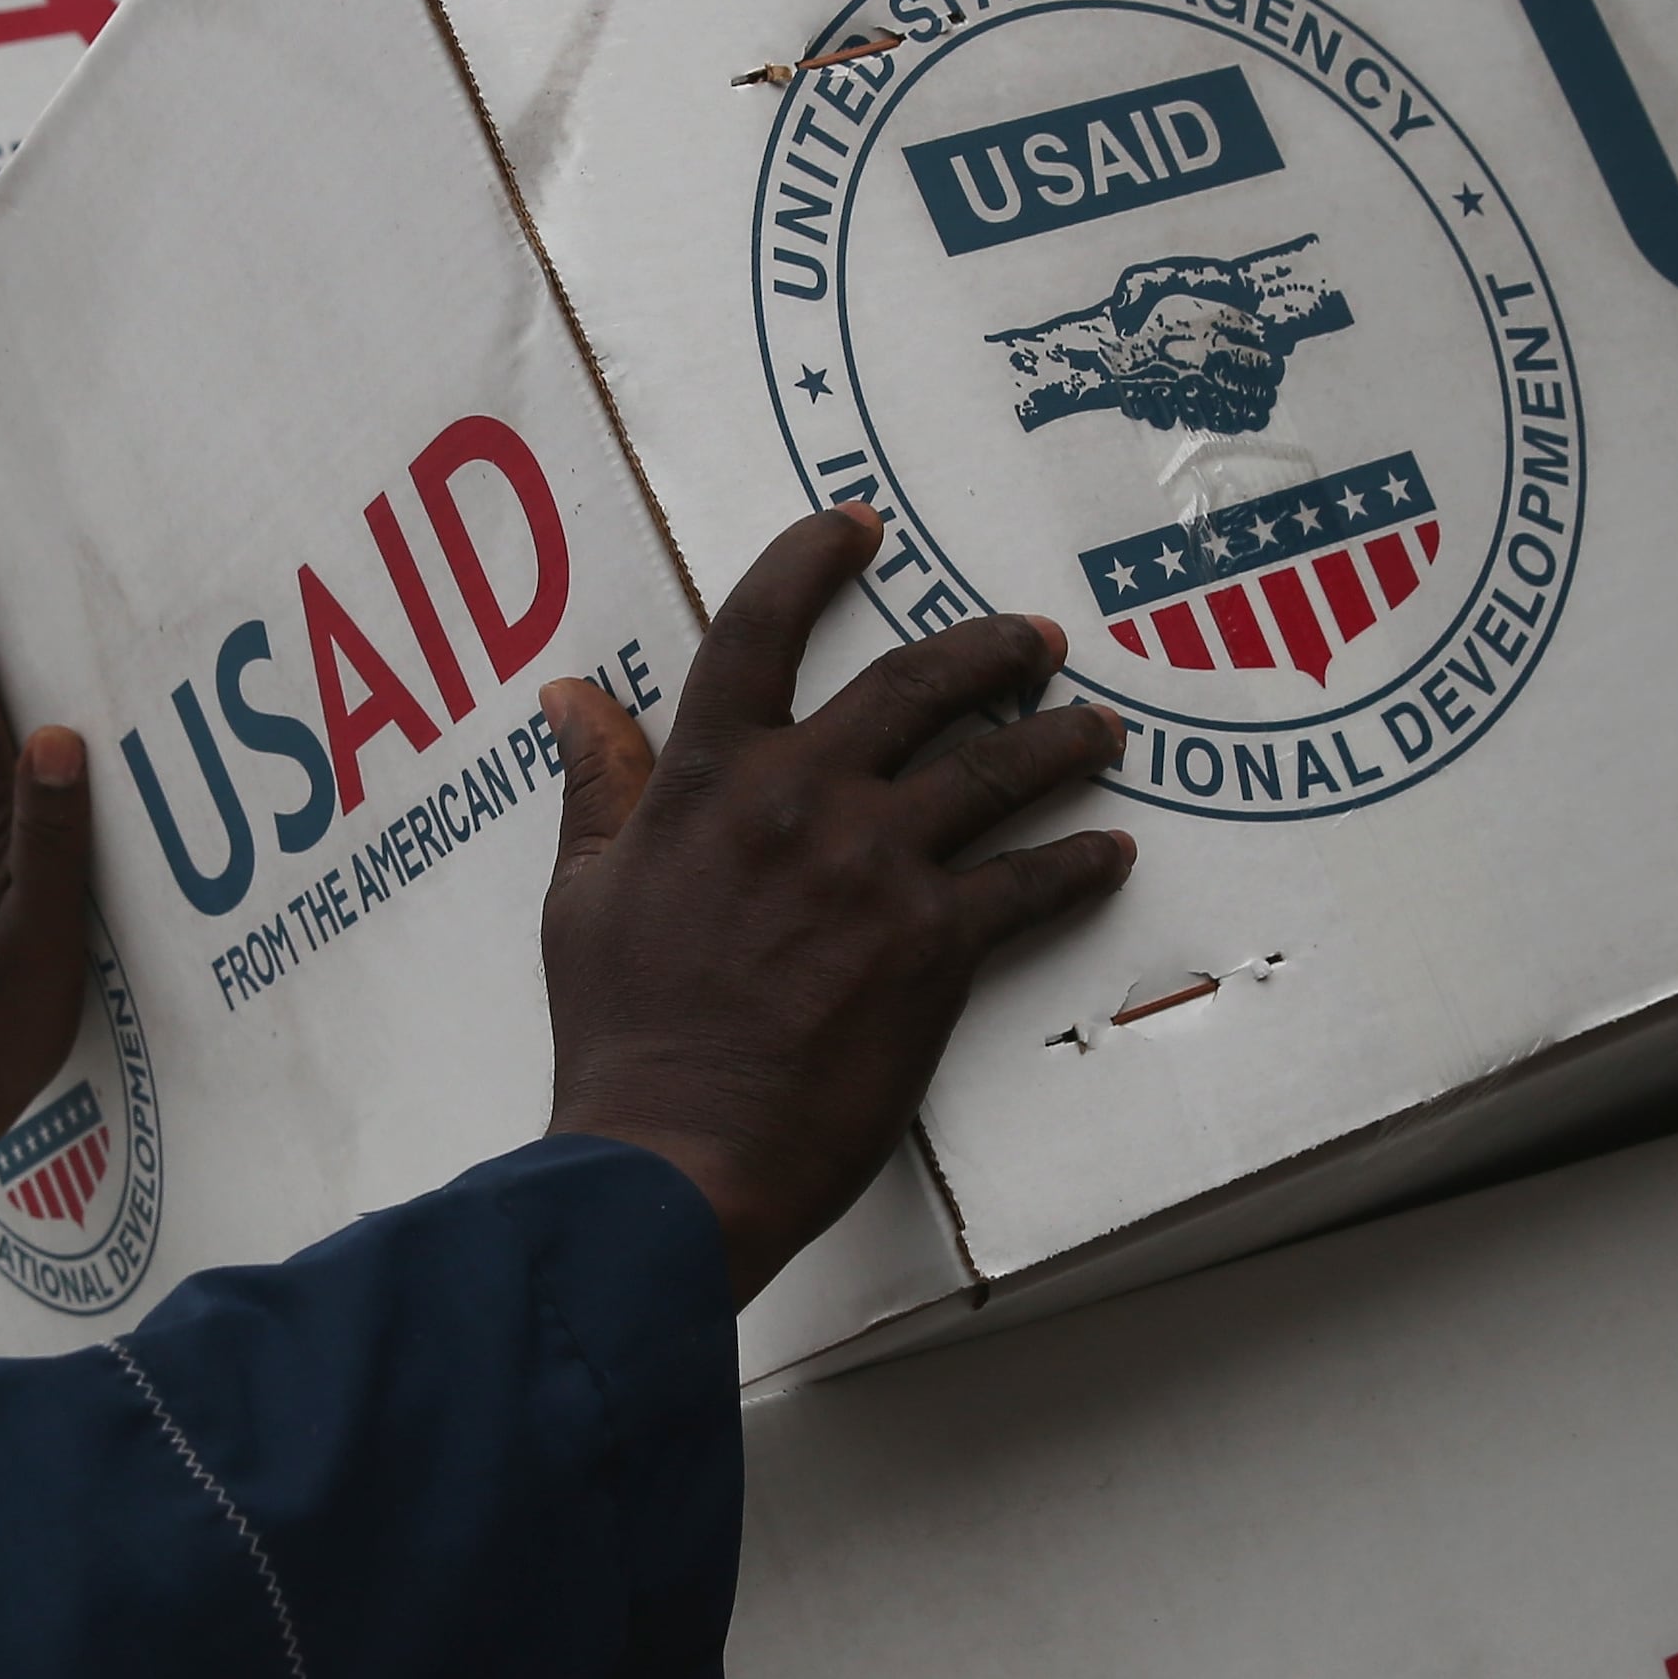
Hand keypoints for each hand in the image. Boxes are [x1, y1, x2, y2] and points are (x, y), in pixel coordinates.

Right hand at [539, 506, 1133, 1301]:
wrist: (677, 1150)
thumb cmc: (620, 1032)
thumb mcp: (581, 892)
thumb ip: (598, 784)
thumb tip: (568, 696)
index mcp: (710, 775)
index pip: (762, 627)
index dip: (810, 562)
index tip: (855, 528)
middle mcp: (805, 797)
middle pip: (917, 682)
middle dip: (989, 648)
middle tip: (1034, 641)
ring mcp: (879, 866)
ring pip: (997, 768)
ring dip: (1061, 739)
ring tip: (1099, 730)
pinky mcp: (937, 944)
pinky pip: (1031, 883)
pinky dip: (1079, 864)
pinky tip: (1109, 853)